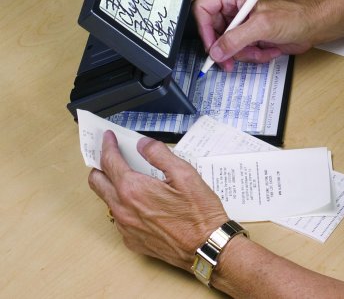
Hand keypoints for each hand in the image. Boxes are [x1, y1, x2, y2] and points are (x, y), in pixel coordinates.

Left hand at [88, 131, 227, 270]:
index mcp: (134, 189)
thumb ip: (159, 154)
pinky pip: (118, 218)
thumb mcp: (184, 174)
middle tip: (109, 155)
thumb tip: (143, 144)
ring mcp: (126, 227)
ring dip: (110, 185)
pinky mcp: (132, 241)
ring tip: (125, 176)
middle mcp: (123, 209)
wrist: (207, 247)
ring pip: (106, 200)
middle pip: (96, 181)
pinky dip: (122, 204)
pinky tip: (139, 201)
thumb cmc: (199, 213)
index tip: (108, 137)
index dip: (107, 146)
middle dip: (100, 165)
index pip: (109, 161)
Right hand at [192, 0, 323, 70]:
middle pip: (213, 32)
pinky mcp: (250, 37)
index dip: (204, 29)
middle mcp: (235, 9)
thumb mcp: (262, 26)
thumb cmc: (295, 15)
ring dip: (244, 53)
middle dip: (226, 48)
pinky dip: (253, 55)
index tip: (212, 46)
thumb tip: (217, 51)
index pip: (204, 9)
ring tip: (260, 49)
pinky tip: (267, 49)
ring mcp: (242, 24)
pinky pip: (240, 52)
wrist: (314, 26)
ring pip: (227, 46)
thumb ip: (236, 39)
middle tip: (231, 60)